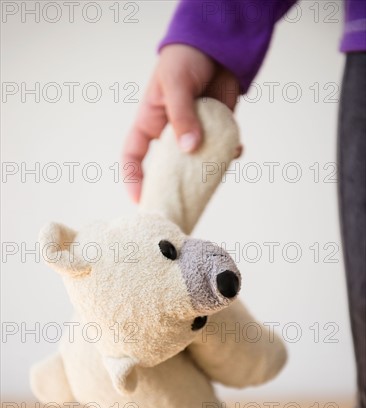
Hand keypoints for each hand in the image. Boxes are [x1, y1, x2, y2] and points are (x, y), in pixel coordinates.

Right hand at [122, 44, 240, 201]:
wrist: (215, 45)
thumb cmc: (184, 59)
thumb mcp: (176, 84)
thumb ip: (182, 115)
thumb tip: (190, 148)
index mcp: (150, 122)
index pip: (133, 155)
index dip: (133, 179)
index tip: (140, 200)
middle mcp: (170, 133)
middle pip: (166, 168)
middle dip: (172, 189)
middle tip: (178, 208)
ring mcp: (194, 133)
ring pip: (196, 163)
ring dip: (205, 173)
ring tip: (212, 185)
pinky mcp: (216, 129)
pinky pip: (221, 149)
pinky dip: (229, 153)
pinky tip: (237, 151)